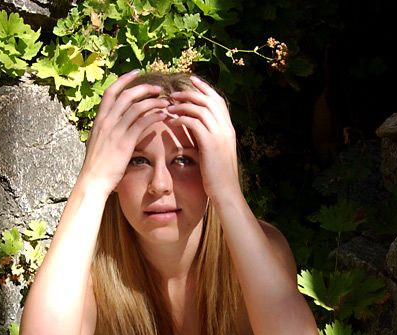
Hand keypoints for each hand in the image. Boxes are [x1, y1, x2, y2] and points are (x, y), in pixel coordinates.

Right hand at [78, 70, 169, 194]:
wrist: (93, 181)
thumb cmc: (97, 166)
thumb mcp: (98, 142)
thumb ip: (107, 131)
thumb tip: (116, 126)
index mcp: (99, 120)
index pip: (111, 92)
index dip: (123, 79)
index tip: (136, 72)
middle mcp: (106, 122)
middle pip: (126, 95)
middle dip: (144, 88)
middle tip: (157, 88)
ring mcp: (115, 131)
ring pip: (137, 107)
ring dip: (153, 101)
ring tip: (166, 102)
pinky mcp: (125, 142)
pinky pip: (142, 122)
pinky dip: (154, 115)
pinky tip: (163, 115)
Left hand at [164, 76, 241, 200]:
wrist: (226, 192)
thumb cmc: (218, 177)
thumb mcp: (215, 153)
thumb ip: (208, 138)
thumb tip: (195, 129)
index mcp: (229, 128)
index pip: (218, 100)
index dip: (205, 89)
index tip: (192, 81)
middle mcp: (226, 128)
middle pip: (209, 99)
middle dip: (190, 93)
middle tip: (173, 94)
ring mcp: (219, 134)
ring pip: (200, 108)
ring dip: (182, 105)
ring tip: (168, 107)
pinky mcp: (210, 143)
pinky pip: (193, 122)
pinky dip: (180, 119)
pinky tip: (171, 122)